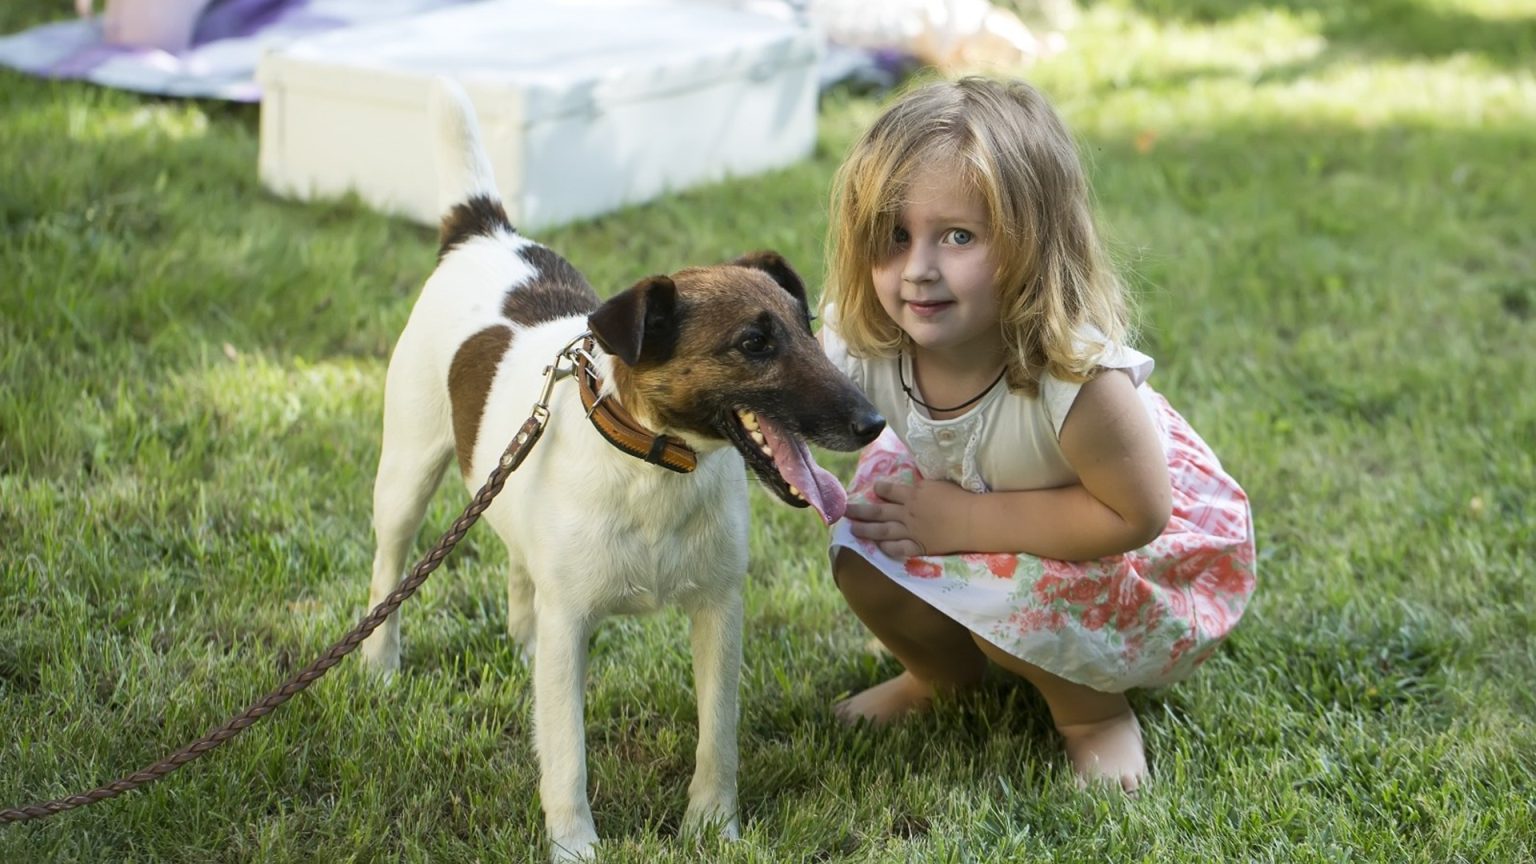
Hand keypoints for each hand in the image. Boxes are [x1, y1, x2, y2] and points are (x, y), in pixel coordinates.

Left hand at [844, 478, 971, 557]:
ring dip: (866, 530)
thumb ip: (921, 485)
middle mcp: (907, 512)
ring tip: (853, 530)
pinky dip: (887, 548)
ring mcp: (911, 531)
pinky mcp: (919, 546)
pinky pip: (898, 549)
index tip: (874, 488)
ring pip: (882, 531)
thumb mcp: (938, 483)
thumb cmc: (960, 498)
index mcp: (912, 494)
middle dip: (859, 511)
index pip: (888, 490)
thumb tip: (912, 484)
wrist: (972, 520)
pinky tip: (879, 547)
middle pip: (877, 511)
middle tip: (845, 511)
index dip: (879, 488)